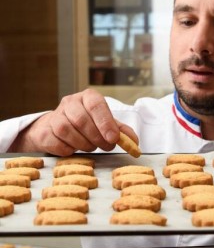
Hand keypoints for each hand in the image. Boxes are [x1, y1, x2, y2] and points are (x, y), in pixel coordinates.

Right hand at [9, 89, 137, 155]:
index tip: (114, 138)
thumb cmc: (87, 125)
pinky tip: (75, 149)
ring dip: (84, 144)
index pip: (96, 104)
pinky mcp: (44, 132)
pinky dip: (69, 150)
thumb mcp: (106, 124)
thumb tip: (134, 143)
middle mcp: (70, 102)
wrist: (57, 129)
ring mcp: (54, 116)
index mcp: (87, 97)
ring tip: (92, 147)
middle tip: (107, 146)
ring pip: (67, 131)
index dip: (105, 122)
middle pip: (81, 119)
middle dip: (97, 137)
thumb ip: (121, 131)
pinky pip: (57, 143)